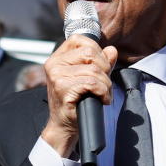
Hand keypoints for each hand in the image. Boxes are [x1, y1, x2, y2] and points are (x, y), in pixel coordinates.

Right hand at [41, 35, 117, 156]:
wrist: (64, 126)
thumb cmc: (76, 103)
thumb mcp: (89, 78)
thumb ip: (101, 62)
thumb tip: (111, 50)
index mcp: (58, 57)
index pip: (80, 39)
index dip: (96, 51)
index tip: (100, 68)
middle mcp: (54, 63)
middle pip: (90, 52)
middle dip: (104, 69)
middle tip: (103, 84)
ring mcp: (56, 75)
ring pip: (94, 69)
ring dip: (105, 84)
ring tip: (102, 94)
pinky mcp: (62, 87)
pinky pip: (92, 83)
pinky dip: (103, 92)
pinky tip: (101, 100)